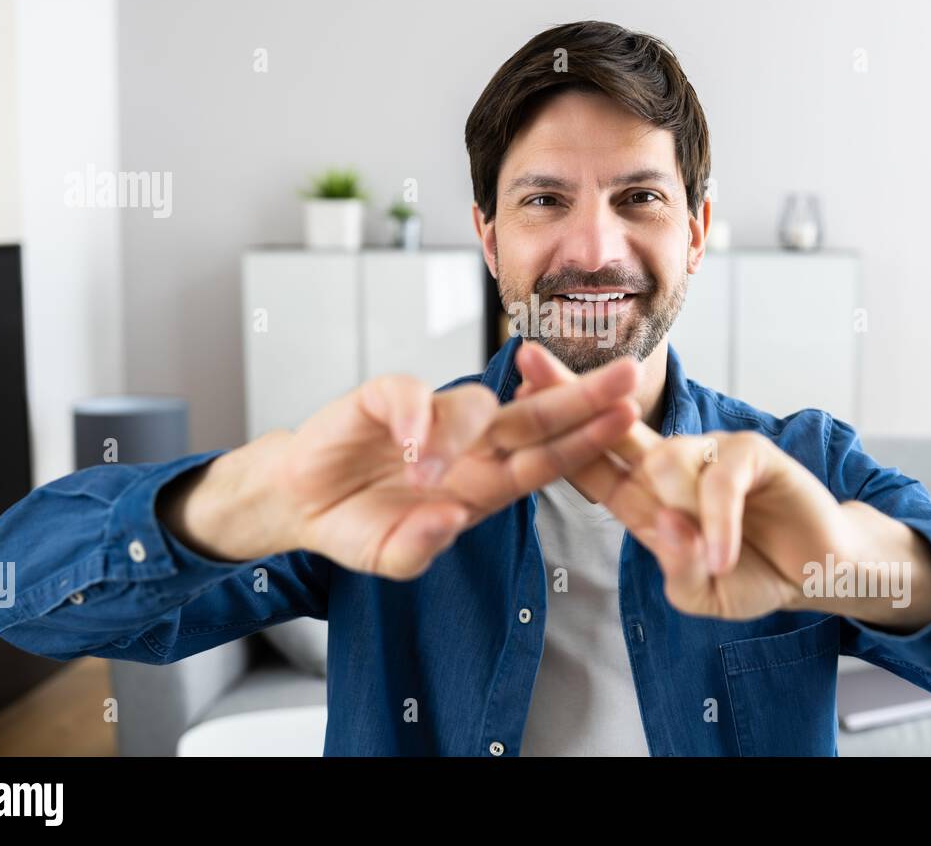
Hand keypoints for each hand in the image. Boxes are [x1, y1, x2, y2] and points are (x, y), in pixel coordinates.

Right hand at [171, 347, 640, 579]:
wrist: (301, 504)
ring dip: (459, 433)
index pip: (549, 459)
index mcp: (485, 483)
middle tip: (626, 373)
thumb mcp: (390, 556)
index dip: (588, 438)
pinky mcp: (384, 399)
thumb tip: (447, 520)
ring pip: (473, 406)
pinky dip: (413, 412)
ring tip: (423, 472)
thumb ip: (418, 549)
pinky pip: (408, 394)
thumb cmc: (359, 525)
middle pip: (536, 417)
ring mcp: (430, 419)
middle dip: (582, 396)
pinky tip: (407, 435)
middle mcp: (470, 446)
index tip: (628, 417)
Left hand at [516, 344, 930, 625]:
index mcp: (645, 497)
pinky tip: (722, 555)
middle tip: (527, 359)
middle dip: (568, 392)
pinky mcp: (751, 453)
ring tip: (714, 563)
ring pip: (671, 467)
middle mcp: (670, 466)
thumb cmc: (753, 573)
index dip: (552, 438)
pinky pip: (720, 480)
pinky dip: (718, 523)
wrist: (816, 571)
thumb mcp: (705, 594)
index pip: (588, 465)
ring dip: (685, 518)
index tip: (512, 408)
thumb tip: (669, 531)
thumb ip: (679, 572)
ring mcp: (709, 454)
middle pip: (609, 424)